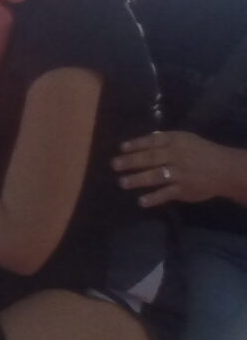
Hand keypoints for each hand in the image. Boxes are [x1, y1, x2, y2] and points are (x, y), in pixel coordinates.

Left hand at [114, 131, 246, 208]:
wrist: (224, 170)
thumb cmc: (201, 152)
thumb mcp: (186, 139)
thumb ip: (165, 139)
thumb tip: (145, 138)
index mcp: (176, 142)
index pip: (152, 142)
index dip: (136, 145)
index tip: (121, 148)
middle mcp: (177, 157)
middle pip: (150, 158)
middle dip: (130, 162)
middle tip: (114, 165)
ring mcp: (180, 174)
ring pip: (156, 176)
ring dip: (137, 180)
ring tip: (122, 183)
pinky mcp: (184, 190)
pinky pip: (166, 194)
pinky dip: (154, 198)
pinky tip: (141, 201)